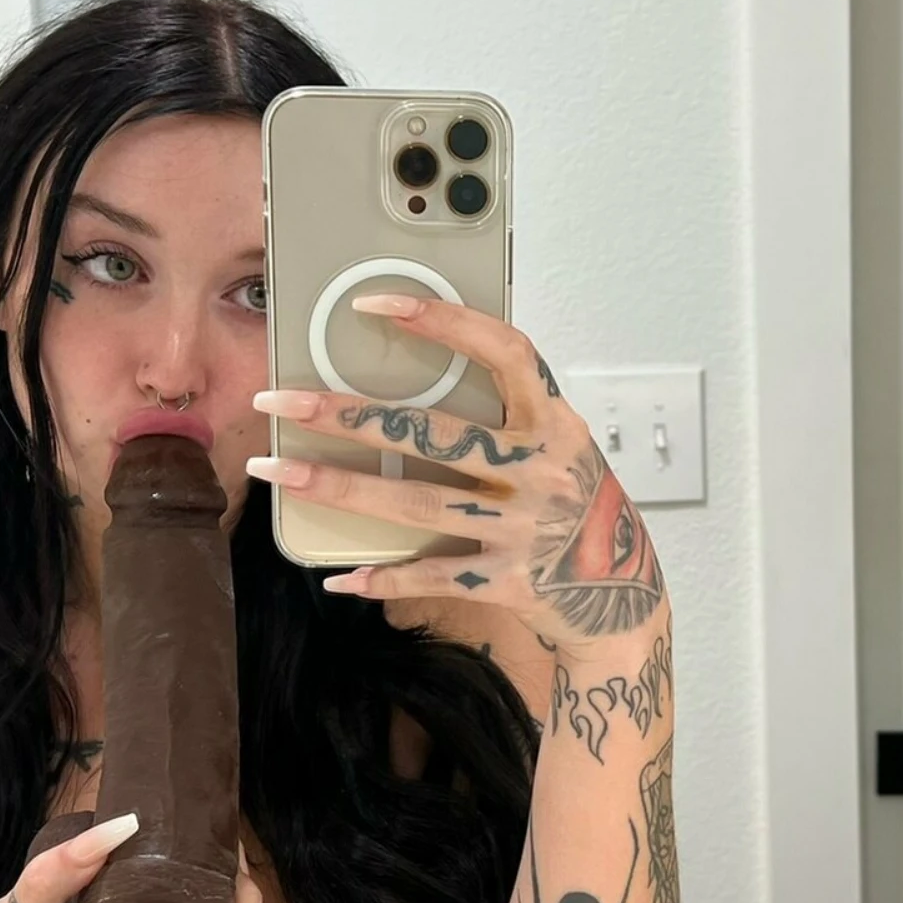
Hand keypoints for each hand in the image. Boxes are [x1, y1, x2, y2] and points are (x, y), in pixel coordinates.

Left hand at [247, 294, 667, 659]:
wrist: (627, 597)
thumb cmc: (577, 506)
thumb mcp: (559, 446)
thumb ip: (506, 415)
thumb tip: (413, 372)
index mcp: (556, 423)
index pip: (503, 352)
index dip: (442, 322)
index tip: (375, 305)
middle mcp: (542, 471)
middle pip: (431, 434)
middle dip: (346, 416)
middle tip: (279, 401)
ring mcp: (526, 530)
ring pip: (416, 504)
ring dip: (338, 489)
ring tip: (276, 472)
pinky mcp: (511, 583)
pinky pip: (433, 578)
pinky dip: (383, 577)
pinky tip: (339, 575)